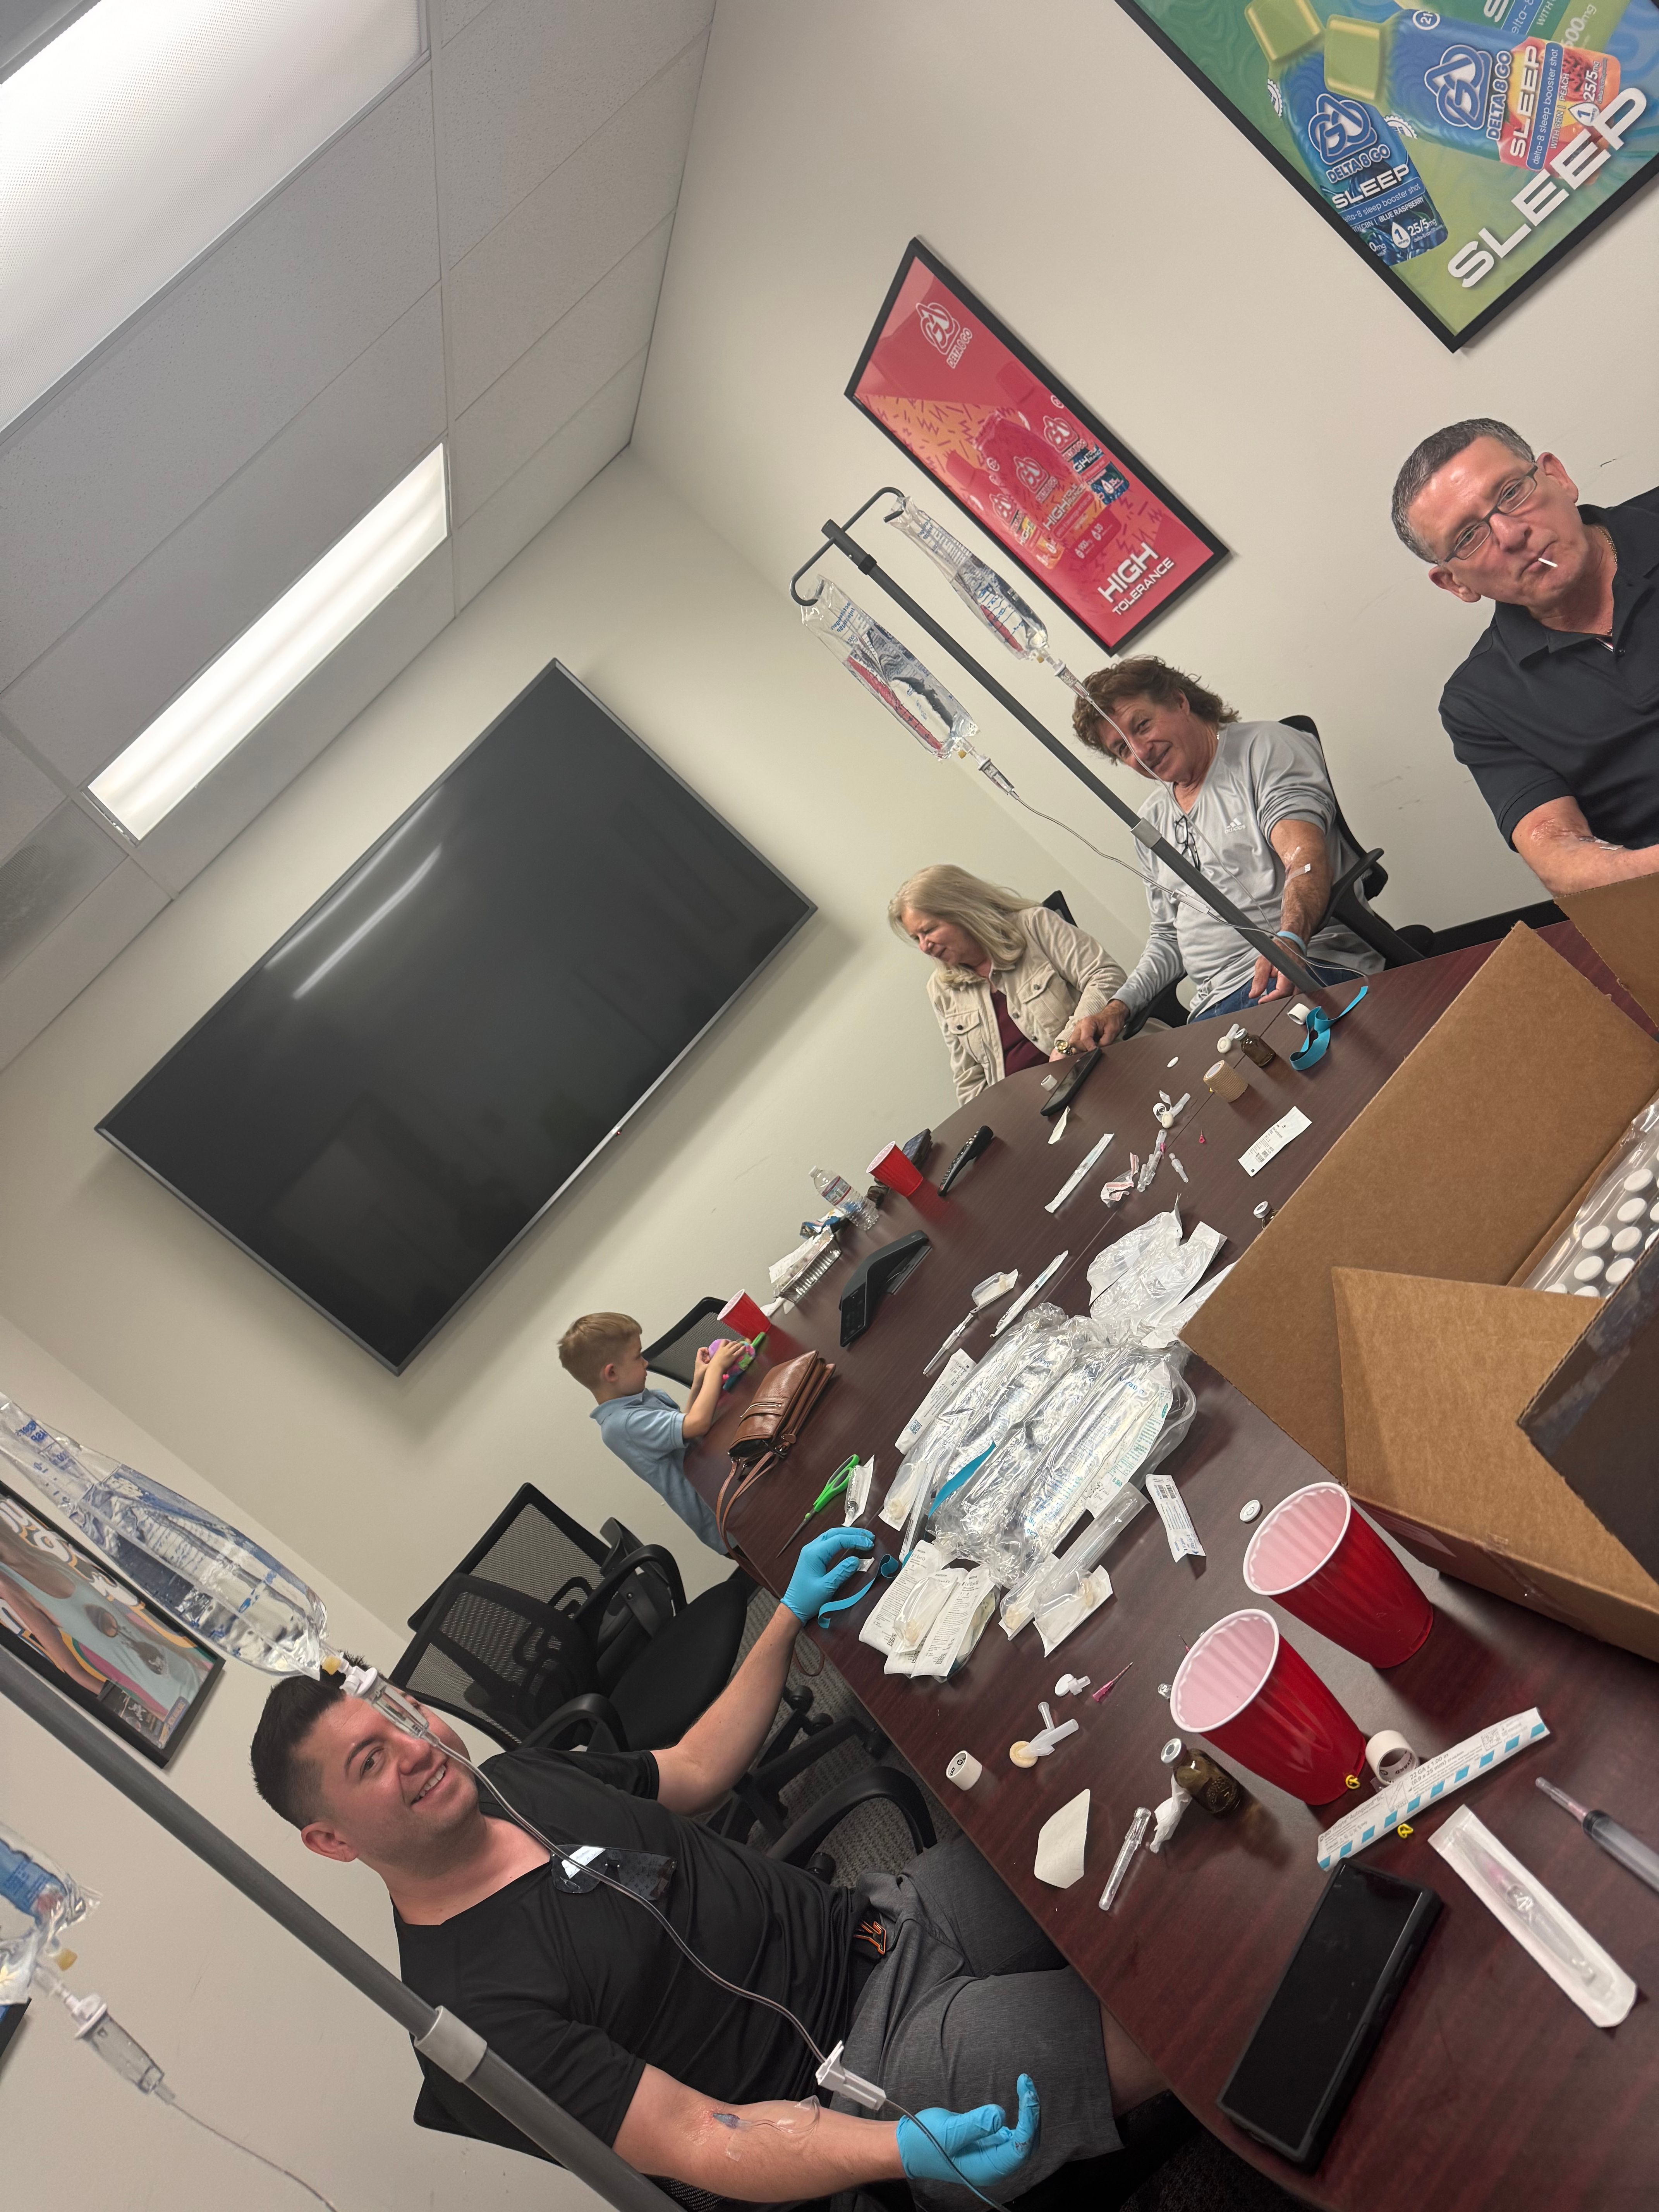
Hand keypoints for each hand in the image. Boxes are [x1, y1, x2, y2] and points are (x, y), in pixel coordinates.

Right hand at [709, 1337, 750, 1374]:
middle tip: (737, 1343)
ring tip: (742, 1344)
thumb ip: (716, 1354)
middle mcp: (725, 1349)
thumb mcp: (714, 1356)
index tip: (729, 1341)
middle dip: (735, 1342)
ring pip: (736, 1346)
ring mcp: (729, 1352)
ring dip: (739, 1344)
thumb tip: (716, 1354)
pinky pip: (738, 1351)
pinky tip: (744, 1347)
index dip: (728, 1341)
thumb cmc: (713, 1364)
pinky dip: (742, 1349)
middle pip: (731, 1343)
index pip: (724, 1341)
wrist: (715, 1368)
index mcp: (720, 1349)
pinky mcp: (733, 1357)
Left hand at [782, 1527, 872, 1622]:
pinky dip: (841, 1540)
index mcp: (814, 1553)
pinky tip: (849, 1542)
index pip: (838, 1539)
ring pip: (831, 1535)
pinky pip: (828, 1542)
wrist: (793, 1608)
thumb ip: (842, 1572)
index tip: (870, 1544)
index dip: (855, 1540)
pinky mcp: (813, 1556)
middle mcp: (811, 1548)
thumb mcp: (826, 1587)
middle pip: (835, 1533)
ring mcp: (811, 1551)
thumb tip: (857, 1560)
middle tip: (869, 1537)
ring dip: (847, 1535)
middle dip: (853, 1533)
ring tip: (863, 1537)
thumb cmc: (807, 1599)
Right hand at [897, 2076, 1039, 2187]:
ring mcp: (993, 2155)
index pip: (1019, 2149)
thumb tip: (1001, 2114)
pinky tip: (1019, 2098)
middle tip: (1026, 2084)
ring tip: (1025, 2085)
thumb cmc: (925, 2142)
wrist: (910, 2147)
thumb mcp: (948, 2132)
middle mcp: (994, 2164)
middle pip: (1027, 2144)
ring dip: (1028, 2113)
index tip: (1027, 2093)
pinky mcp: (990, 2145)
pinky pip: (1014, 2133)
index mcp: (987, 2168)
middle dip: (1031, 2114)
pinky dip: (1021, 2115)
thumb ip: (975, 2125)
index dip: (1028, 2122)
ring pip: (1023, 2138)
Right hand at [1052, 1009, 1106, 1056]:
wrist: (1110, 1015)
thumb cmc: (1111, 1021)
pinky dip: (1080, 1048)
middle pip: (1074, 1042)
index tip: (1097, 1053)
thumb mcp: (1112, 1032)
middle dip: (1084, 1049)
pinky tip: (1089, 1046)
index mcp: (1088, 1022)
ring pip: (1073, 1044)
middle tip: (1094, 1049)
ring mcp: (1077, 1030)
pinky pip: (1074, 1044)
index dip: (1090, 1048)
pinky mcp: (1077, 1034)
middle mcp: (1079, 1026)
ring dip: (1081, 1049)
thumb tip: (1097, 1052)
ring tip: (1092, 1047)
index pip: (1084, 1039)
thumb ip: (1105, 1042)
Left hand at [1247, 943, 1299, 1002]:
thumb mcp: (1263, 962)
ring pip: (1295, 996)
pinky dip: (1288, 995)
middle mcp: (1298, 976)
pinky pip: (1297, 992)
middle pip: (1290, 997)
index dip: (1271, 999)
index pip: (1282, 992)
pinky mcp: (1302, 980)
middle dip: (1277, 1001)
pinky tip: (1279, 996)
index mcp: (1289, 970)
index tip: (1261, 1001)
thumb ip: (1259, 979)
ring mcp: (1302, 979)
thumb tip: (1253, 994)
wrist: (1291, 942)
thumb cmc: (1278, 950)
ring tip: (1271, 998)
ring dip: (1283, 999)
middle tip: (1265, 1001)